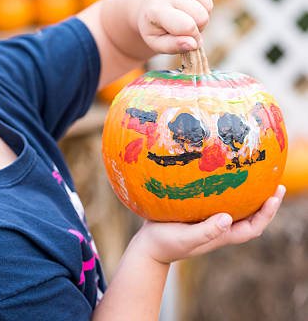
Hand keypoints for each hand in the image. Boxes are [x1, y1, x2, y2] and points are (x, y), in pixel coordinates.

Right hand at [131, 185, 285, 263]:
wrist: (146, 247)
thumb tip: (228, 218)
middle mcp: (219, 228)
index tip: (274, 196)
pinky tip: (220, 174)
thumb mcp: (185, 238)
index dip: (267, 214)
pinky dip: (224, 189)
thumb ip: (206, 231)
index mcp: (221, 236)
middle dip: (265, 202)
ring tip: (254, 176)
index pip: (253, 227)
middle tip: (275, 183)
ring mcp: (208, 221)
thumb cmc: (164, 244)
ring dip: (248, 195)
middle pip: (250, 217)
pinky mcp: (196, 212)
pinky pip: (217, 200)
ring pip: (235, 208)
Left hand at [137, 0, 213, 54]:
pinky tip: (189, 2)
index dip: (193, 38)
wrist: (147, 4)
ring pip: (208, 5)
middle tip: (184, 27)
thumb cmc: (154, 27)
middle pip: (202, 16)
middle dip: (198, 27)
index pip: (188, 26)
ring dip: (201, 14)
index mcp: (156, 10)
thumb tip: (193, 44)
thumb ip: (173, 46)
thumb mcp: (157, 43)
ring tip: (186, 15)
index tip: (187, 40)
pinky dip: (204, 1)